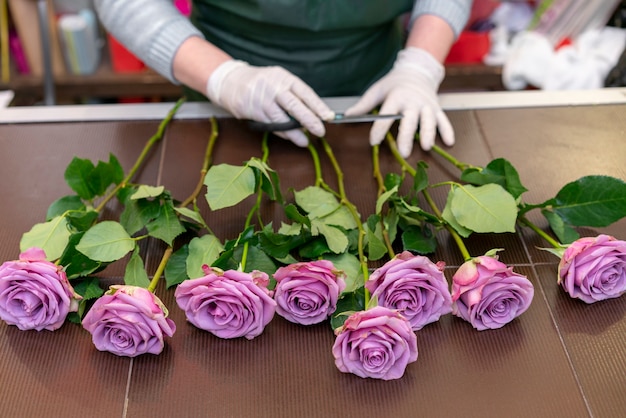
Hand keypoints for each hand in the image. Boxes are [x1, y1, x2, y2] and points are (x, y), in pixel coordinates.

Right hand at [206, 60, 334, 146]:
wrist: (231, 82)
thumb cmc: (262, 84)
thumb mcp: (279, 81)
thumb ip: (294, 95)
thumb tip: (314, 115)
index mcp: (284, 77)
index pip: (304, 92)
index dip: (318, 105)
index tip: (329, 117)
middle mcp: (273, 86)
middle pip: (294, 105)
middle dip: (309, 119)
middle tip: (320, 131)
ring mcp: (262, 99)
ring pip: (282, 119)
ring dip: (295, 132)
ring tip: (305, 141)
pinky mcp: (252, 111)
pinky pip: (271, 125)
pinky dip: (283, 133)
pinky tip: (292, 137)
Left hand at [344, 47, 453, 156]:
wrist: (416, 71)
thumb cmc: (393, 84)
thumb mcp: (377, 90)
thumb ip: (364, 105)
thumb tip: (346, 115)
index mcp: (396, 96)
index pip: (387, 114)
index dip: (380, 128)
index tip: (374, 141)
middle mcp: (413, 101)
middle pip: (410, 120)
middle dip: (407, 136)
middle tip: (403, 152)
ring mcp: (427, 105)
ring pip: (429, 120)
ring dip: (429, 133)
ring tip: (426, 147)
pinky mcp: (437, 109)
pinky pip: (444, 120)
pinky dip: (448, 131)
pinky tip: (449, 142)